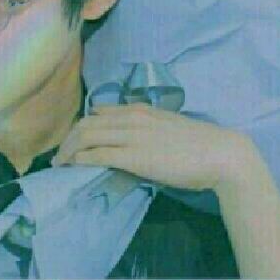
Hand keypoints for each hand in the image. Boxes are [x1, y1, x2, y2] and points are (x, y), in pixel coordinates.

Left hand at [51, 104, 260, 191]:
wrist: (220, 154)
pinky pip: (96, 153)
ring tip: (60, 165)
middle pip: (85, 124)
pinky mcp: (132, 156)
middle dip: (68, 140)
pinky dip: (80, 159)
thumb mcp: (168, 129)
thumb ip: (147, 130)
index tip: (73, 142)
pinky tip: (72, 168)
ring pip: (86, 136)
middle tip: (59, 157)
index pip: (99, 113)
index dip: (81, 127)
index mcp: (140, 111)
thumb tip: (131, 139)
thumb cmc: (199, 146)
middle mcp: (131, 118)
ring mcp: (131, 136)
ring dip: (68, 151)